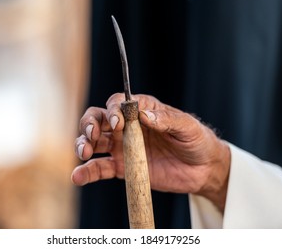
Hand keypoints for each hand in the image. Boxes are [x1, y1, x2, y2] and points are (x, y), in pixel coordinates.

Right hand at [71, 93, 230, 211]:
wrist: (203, 169)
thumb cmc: (196, 140)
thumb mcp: (186, 127)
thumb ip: (166, 119)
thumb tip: (143, 115)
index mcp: (141, 110)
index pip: (117, 104)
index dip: (112, 111)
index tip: (117, 123)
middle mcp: (127, 127)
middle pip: (98, 119)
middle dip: (89, 125)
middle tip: (92, 136)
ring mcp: (123, 148)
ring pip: (94, 142)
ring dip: (83, 144)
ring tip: (83, 153)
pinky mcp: (123, 168)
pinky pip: (101, 168)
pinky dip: (87, 172)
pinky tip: (78, 176)